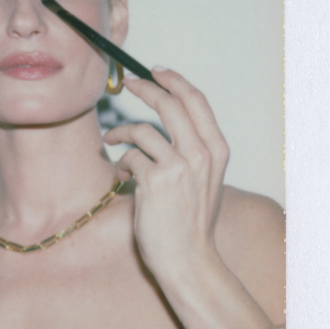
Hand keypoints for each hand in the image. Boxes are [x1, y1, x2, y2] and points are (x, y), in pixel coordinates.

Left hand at [102, 67, 230, 278]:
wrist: (188, 257)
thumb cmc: (189, 221)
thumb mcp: (203, 179)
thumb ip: (190, 151)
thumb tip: (162, 128)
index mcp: (216, 149)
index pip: (196, 101)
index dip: (174, 81)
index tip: (156, 71)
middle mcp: (202, 153)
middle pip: (170, 103)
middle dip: (146, 88)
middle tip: (127, 85)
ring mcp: (179, 165)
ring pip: (141, 129)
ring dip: (120, 133)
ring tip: (112, 142)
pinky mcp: (155, 180)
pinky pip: (128, 157)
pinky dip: (120, 164)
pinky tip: (121, 179)